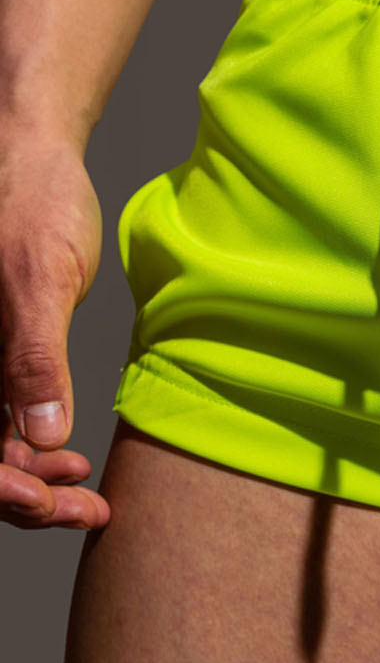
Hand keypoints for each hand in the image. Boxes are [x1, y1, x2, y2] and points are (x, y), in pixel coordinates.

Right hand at [0, 131, 109, 529]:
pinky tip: (74, 458)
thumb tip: (41, 436)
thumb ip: (34, 356)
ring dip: (31, 482)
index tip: (48, 498)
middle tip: (86, 509)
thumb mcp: (39, 276)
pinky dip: (33, 451)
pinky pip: (1, 422)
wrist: (37, 153)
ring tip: (88, 497)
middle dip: (21, 496)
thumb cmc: (32, 199)